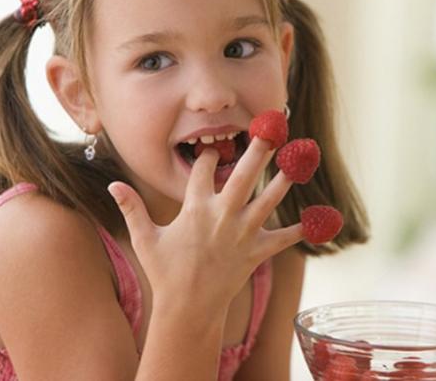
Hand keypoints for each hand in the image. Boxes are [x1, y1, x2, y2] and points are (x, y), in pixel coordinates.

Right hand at [107, 138, 302, 309]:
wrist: (187, 308)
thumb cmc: (165, 273)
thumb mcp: (145, 239)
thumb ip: (132, 209)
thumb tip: (113, 185)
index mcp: (194, 208)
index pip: (204, 170)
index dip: (210, 156)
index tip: (215, 148)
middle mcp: (222, 216)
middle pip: (244, 175)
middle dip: (258, 150)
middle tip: (272, 128)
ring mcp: (242, 233)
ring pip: (268, 199)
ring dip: (285, 178)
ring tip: (301, 157)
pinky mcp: (257, 253)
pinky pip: (284, 238)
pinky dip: (303, 229)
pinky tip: (322, 219)